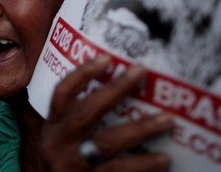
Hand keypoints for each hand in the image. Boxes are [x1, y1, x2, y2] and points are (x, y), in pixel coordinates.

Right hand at [41, 55, 172, 170]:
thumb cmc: (64, 164)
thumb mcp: (60, 139)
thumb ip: (75, 117)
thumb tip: (113, 87)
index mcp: (53, 127)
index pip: (62, 94)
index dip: (82, 74)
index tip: (106, 58)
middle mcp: (59, 144)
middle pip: (87, 112)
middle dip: (116, 90)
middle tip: (141, 72)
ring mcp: (74, 167)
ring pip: (108, 144)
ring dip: (140, 130)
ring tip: (167, 120)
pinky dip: (143, 165)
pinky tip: (164, 159)